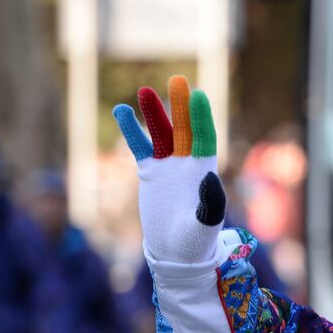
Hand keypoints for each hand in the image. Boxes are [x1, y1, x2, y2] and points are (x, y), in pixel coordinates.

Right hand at [112, 76, 226, 264]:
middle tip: (178, 80)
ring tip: (144, 91)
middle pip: (183, 129)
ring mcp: (168, 166)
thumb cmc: (197, 239)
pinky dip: (131, 131)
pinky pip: (139, 147)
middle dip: (181, 106)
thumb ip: (211, 201)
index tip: (200, 97)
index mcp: (206, 170)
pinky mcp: (150, 172)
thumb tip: (209, 178)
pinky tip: (121, 111)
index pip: (204, 138)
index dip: (202, 119)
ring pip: (160, 134)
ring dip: (153, 113)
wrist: (177, 252)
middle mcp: (188, 163)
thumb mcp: (206, 222)